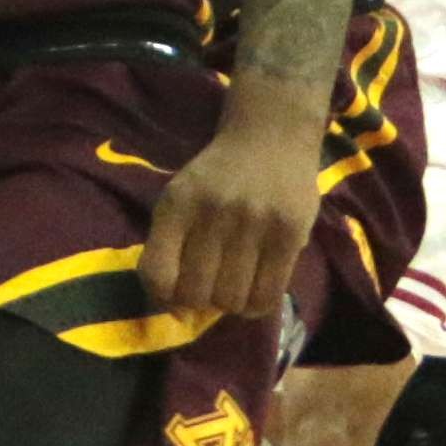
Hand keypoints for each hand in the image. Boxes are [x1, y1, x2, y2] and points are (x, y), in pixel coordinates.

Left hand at [141, 107, 321, 324]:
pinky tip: (254, 292)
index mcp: (176, 203)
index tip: (174, 299)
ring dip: (229, 305)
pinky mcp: (289, 234)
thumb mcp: (183, 196)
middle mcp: (211, 213)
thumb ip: (172, 244)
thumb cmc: (220, 175)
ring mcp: (252, 223)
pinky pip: (268, 295)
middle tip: (208, 292)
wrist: (270, 136)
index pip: (157, 272)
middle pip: (195, 293)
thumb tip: (174, 309)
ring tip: (233, 288)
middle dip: (198, 304)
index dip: (162, 298)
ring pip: (231, 299)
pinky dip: (256, 306)